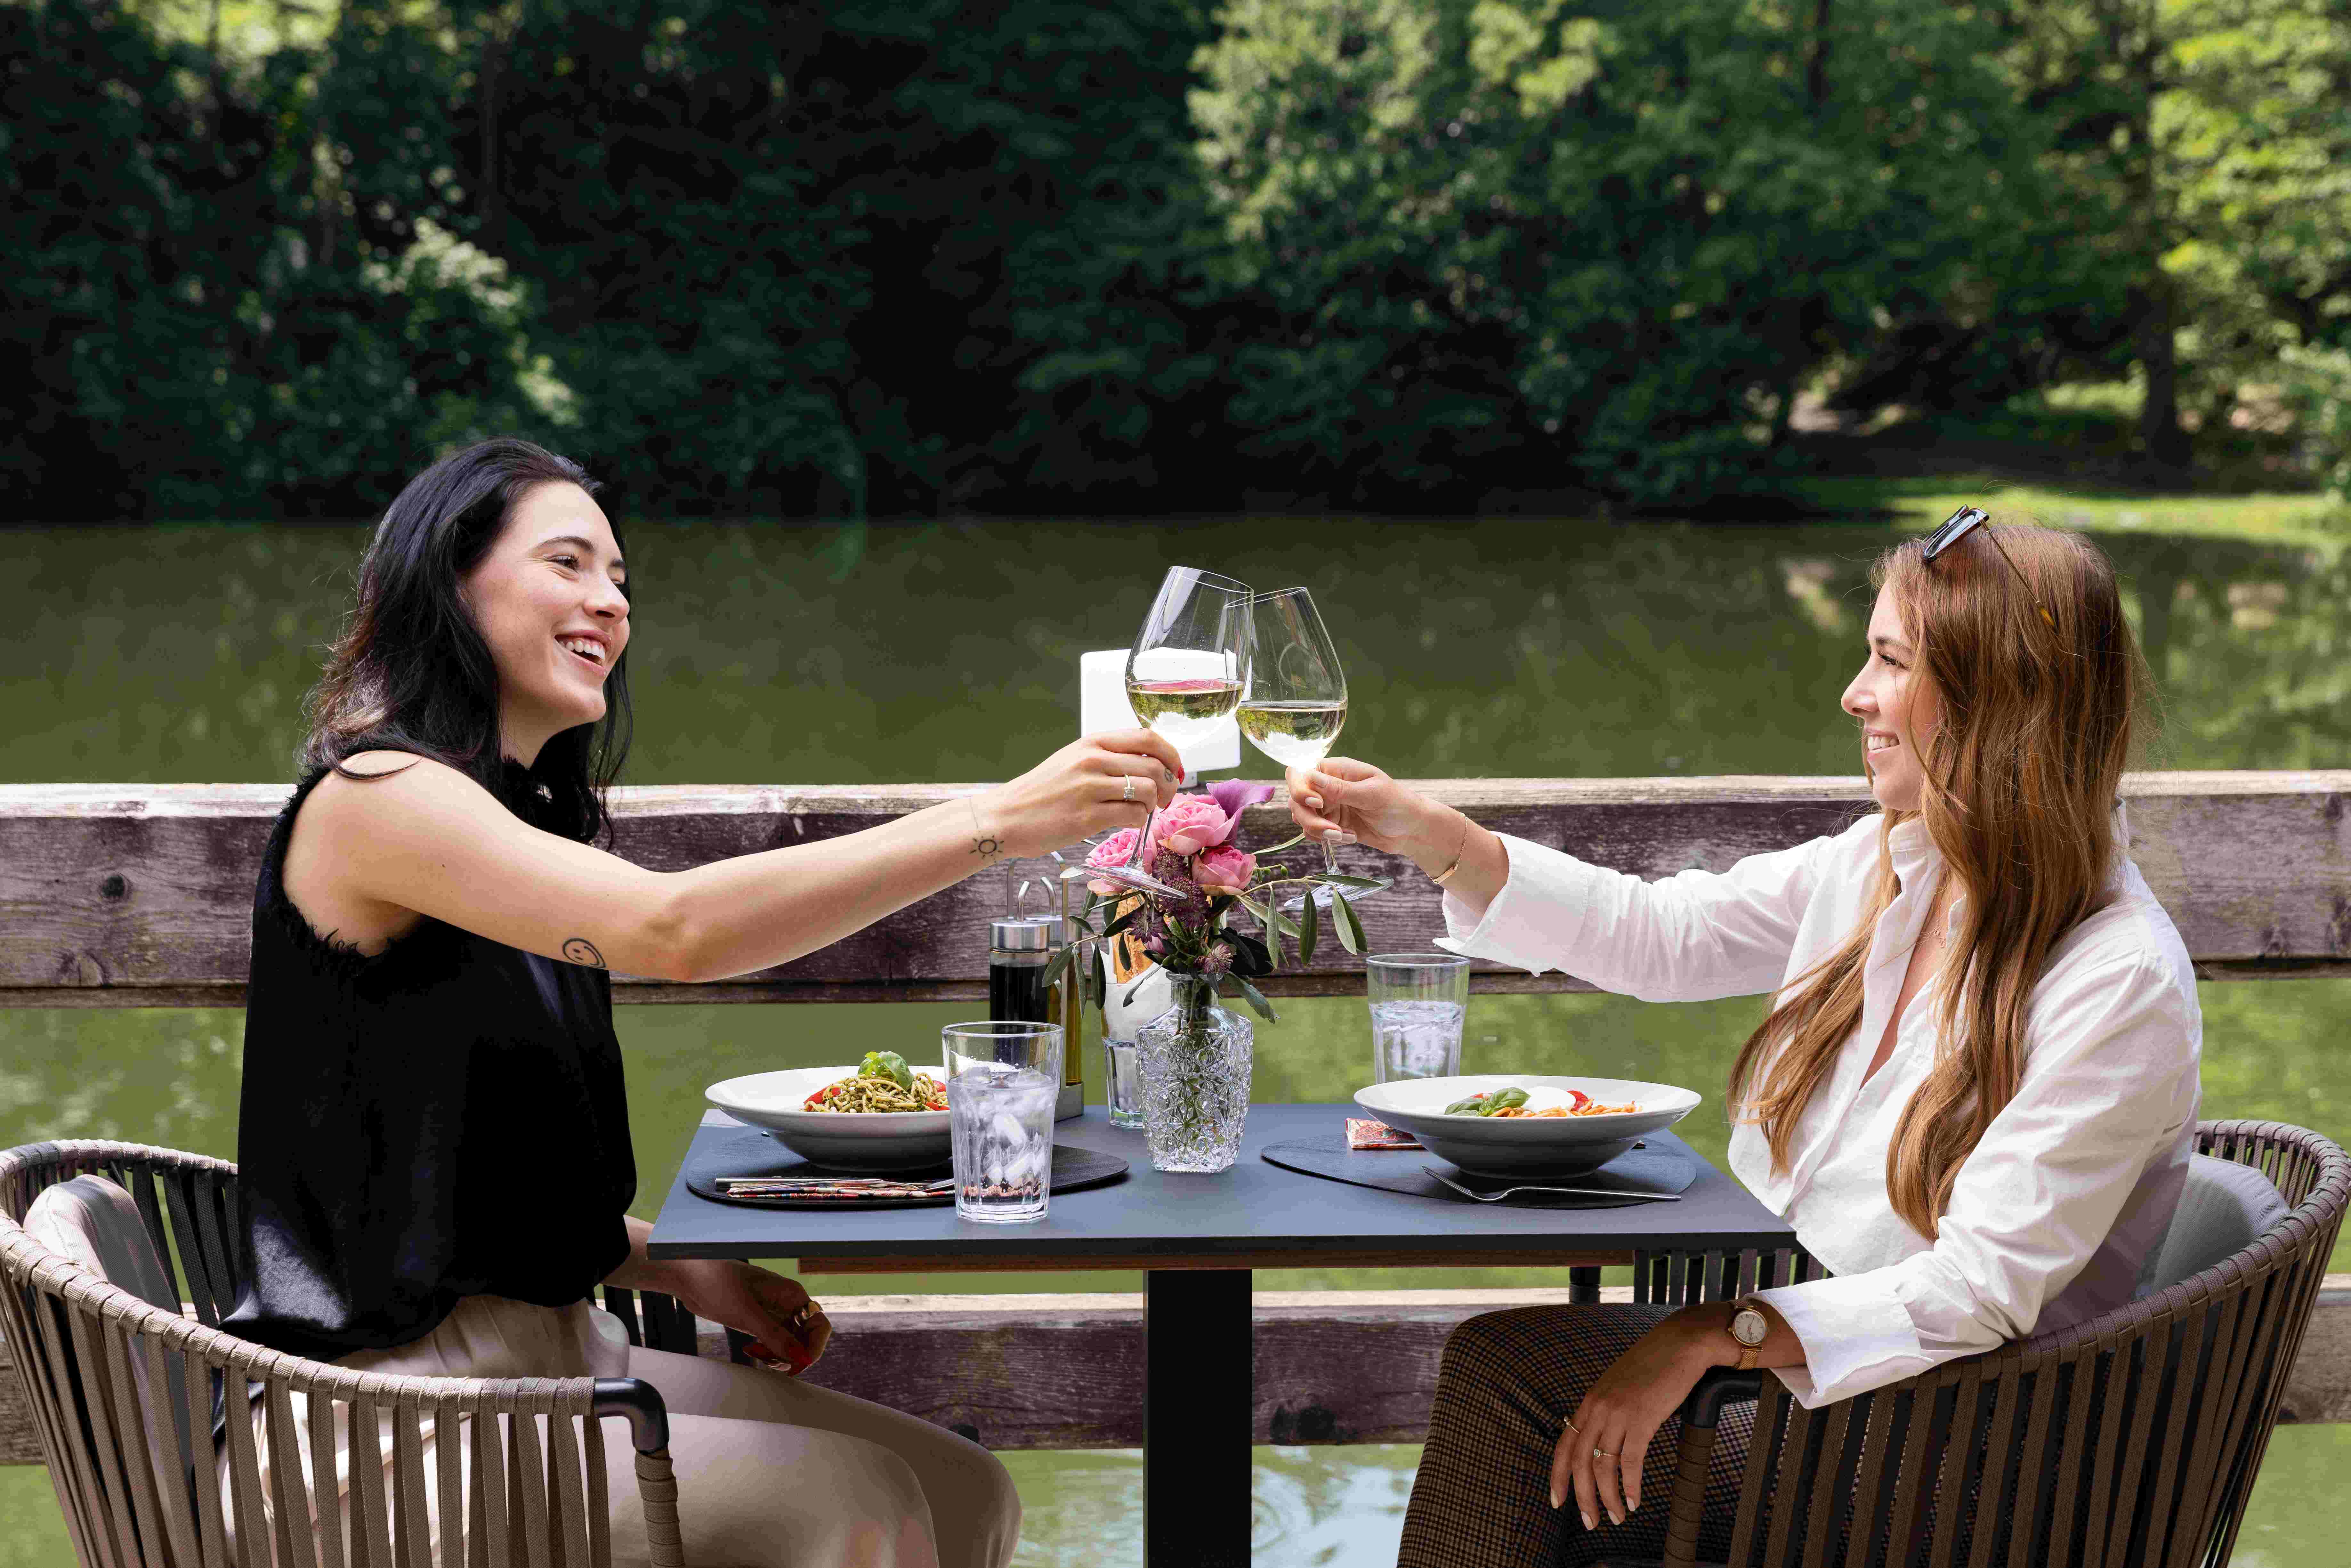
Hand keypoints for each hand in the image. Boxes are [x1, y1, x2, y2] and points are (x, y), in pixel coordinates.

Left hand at [659, 1258, 831, 1374]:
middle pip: (806, 1338)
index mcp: (792, 1295)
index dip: (813, 1349)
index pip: (819, 1326)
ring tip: (757, 1354)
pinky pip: (773, 1342)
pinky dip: (766, 1352)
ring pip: (789, 1343)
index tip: (796, 1365)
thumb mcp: (747, 1314)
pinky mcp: (758, 1321)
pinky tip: (751, 1350)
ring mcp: (772, 1313)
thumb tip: (801, 1358)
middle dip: (793, 1356)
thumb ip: (775, 1337)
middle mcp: (787, 1304)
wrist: (690, 1277)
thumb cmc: (718, 1283)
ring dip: (778, 1356)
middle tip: (771, 1363)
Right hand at [983, 730, 1183, 857]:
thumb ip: (1108, 756)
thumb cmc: (1042, 791)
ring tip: (1140, 811)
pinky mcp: (1087, 817)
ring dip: (1152, 805)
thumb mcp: (1073, 759)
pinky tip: (1125, 821)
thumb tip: (1151, 763)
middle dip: (1168, 785)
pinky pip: (1132, 816)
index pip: (1147, 738)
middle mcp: (1092, 761)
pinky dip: (1137, 821)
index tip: (1175, 770)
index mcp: (1092, 742)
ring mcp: (1090, 789)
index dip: (1171, 754)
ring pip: (1147, 791)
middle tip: (1163, 799)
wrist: (1006, 816)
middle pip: (1154, 766)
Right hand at [1283, 756, 1447, 857]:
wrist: (1411, 830)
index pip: (1302, 774)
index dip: (1301, 789)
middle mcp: (1327, 787)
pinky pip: (1313, 832)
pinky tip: (1349, 837)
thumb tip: (1311, 776)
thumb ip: (1340, 789)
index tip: (1317, 803)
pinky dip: (1325, 838)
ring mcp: (1328, 806)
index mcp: (1336, 770)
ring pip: (1302, 818)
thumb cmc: (1397, 804)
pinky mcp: (1331, 824)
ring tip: (1345, 835)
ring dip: (1319, 831)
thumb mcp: (1372, 794)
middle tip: (1334, 831)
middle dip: (1311, 819)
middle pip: (1297, 800)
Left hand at [1550, 1310, 1720, 1529]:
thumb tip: (1603, 1440)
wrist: (1680, 1345)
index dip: (1558, 1476)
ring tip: (1616, 1517)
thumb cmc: (1654, 1367)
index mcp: (1590, 1401)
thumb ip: (1607, 1410)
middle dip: (1583, 1497)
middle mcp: (1598, 1407)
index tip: (1558, 1502)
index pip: (1564, 1445)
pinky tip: (1633, 1501)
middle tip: (1590, 1522)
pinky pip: (1630, 1461)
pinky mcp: (1642, 1418)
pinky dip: (1629, 1486)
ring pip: (1603, 1466)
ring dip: (1608, 1498)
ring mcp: (1618, 1413)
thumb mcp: (1619, 1387)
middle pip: (1579, 1462)